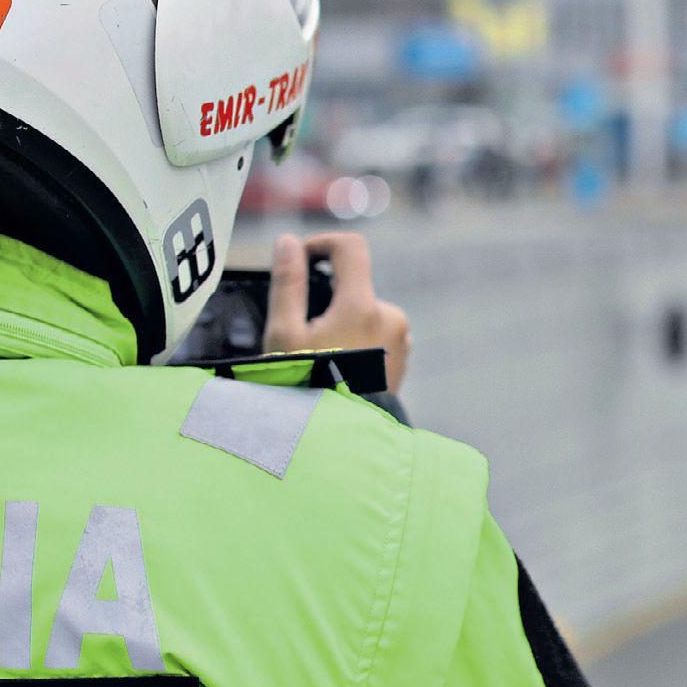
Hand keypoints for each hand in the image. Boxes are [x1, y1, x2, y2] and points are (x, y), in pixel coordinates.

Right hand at [267, 231, 410, 391]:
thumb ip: (286, 283)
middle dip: (326, 299)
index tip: (301, 258)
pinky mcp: (403, 360)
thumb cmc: (305, 389)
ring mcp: (401, 341)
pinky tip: (336, 369)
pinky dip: (355, 342)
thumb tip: (288, 243)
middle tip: (299, 333)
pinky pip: (376, 336)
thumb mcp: (284, 335)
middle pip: (355, 286)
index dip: (323, 244)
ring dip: (341, 322)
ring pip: (364, 313)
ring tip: (317, 358)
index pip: (351, 248)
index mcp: (363, 306)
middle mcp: (391, 318)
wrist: (338, 443)